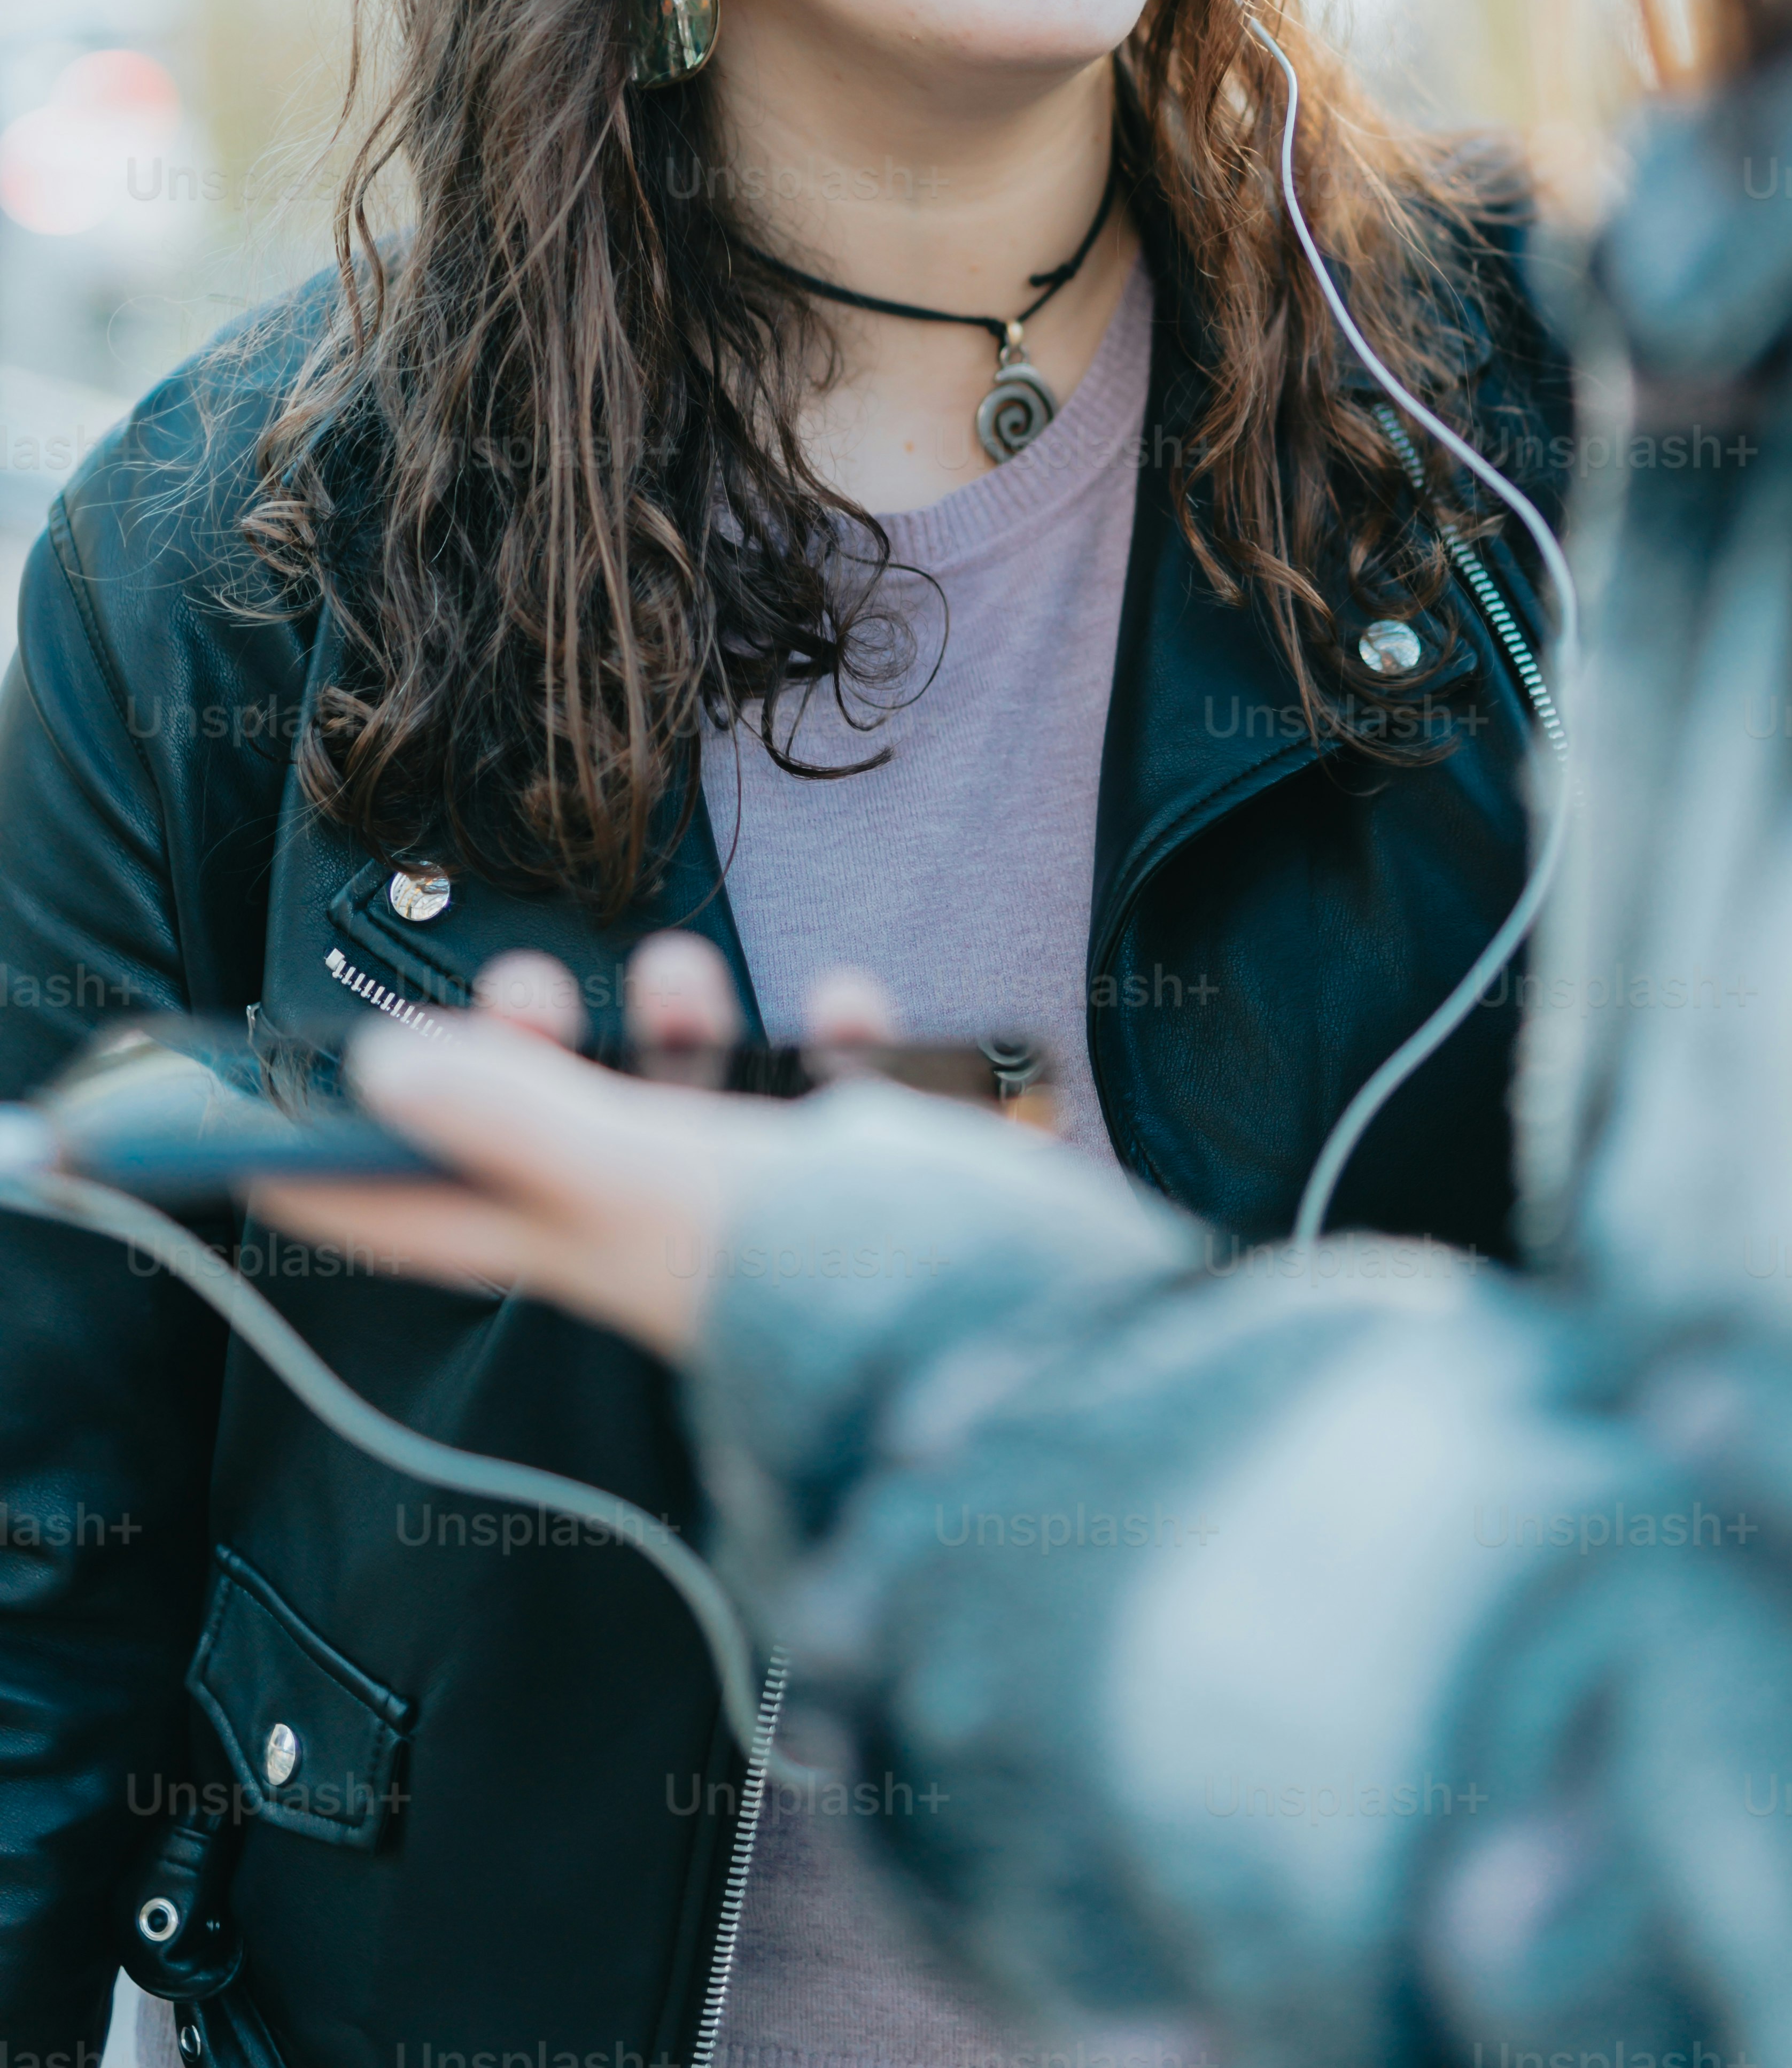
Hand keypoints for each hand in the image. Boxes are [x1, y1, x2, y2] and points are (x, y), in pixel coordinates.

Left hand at [250, 937, 901, 1360]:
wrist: (1032, 1339)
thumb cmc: (828, 1277)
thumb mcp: (654, 1184)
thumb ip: (527, 1121)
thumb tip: (383, 1068)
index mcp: (594, 1248)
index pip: (421, 1219)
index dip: (327, 1186)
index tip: (235, 1155)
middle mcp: (666, 1228)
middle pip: (553, 1135)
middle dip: (534, 1045)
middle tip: (523, 986)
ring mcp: (773, 1200)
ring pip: (686, 1094)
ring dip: (679, 1018)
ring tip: (684, 978)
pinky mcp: (875, 1173)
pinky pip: (835, 1087)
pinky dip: (835, 1037)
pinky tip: (850, 1012)